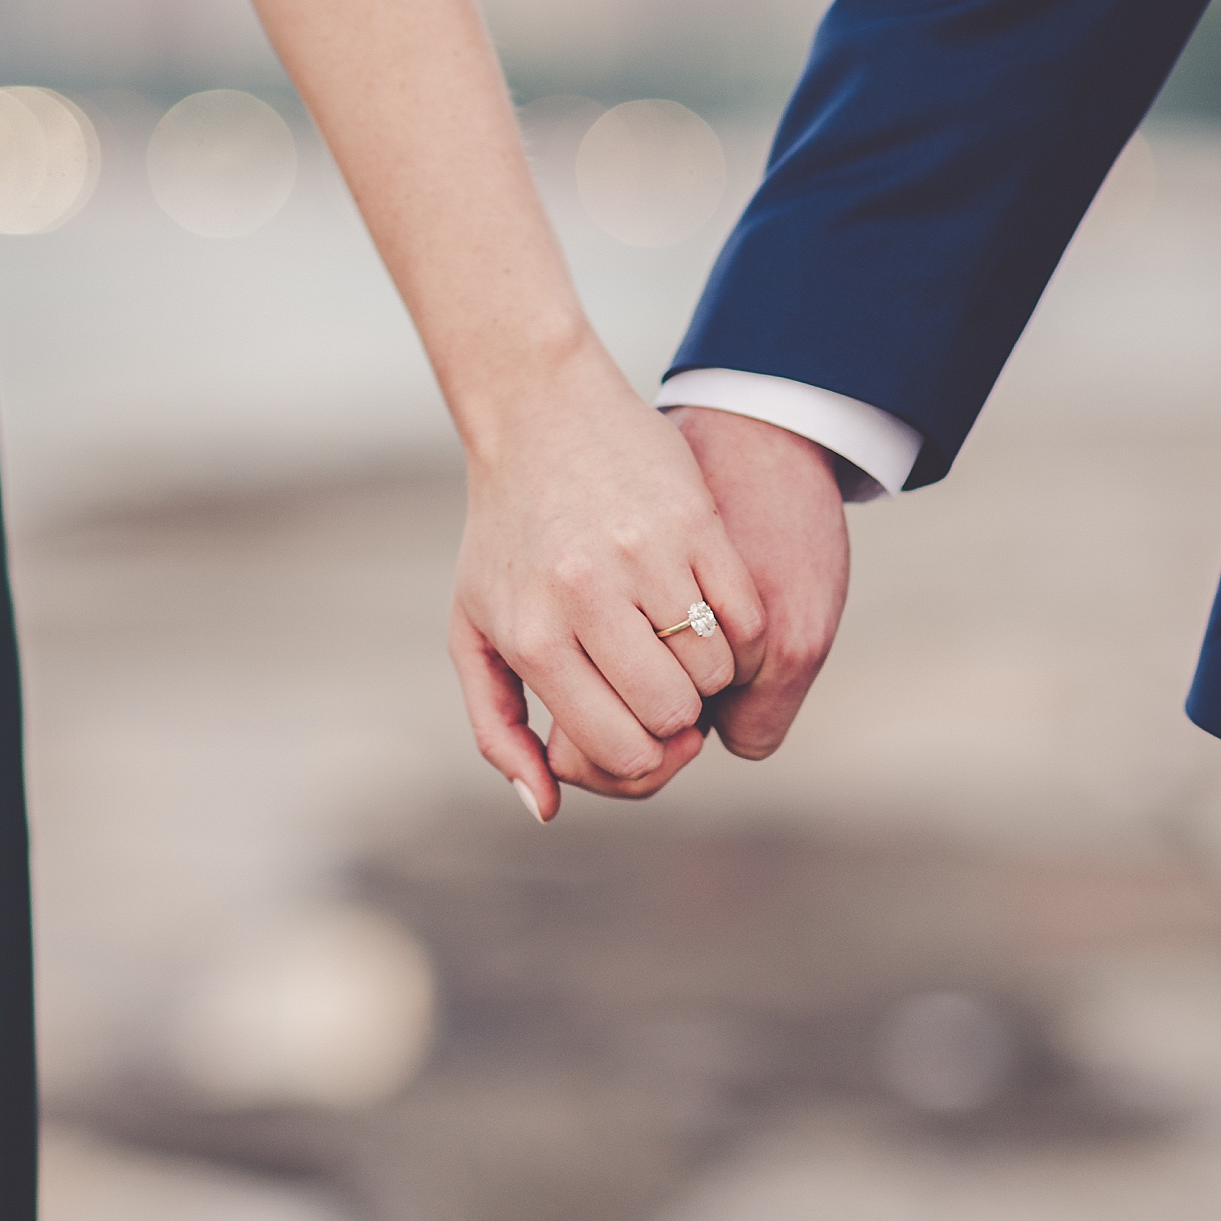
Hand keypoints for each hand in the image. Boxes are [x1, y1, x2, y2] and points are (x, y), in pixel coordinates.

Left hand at [449, 346, 767, 821]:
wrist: (540, 415)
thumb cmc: (505, 537)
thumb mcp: (475, 631)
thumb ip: (499, 727)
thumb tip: (546, 806)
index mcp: (532, 637)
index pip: (617, 748)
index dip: (643, 755)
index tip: (639, 726)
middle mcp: (585, 599)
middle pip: (672, 716)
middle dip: (678, 718)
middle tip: (663, 686)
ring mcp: (644, 557)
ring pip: (714, 671)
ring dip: (709, 676)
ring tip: (681, 648)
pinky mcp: (694, 522)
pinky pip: (745, 619)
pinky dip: (740, 636)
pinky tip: (713, 617)